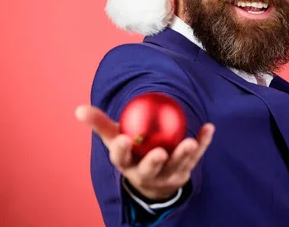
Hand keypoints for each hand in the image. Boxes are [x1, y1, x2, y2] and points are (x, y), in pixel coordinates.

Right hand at [75, 105, 213, 199]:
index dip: (122, 151)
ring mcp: (168, 176)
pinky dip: (203, 142)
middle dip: (154, 163)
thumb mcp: (115, 138)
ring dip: (184, 154)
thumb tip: (79, 109)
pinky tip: (209, 127)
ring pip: (177, 165)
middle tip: (160, 152)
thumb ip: (100, 124)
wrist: (153, 179)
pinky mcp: (185, 172)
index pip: (121, 159)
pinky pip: (197, 156)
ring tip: (190, 141)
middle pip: (150, 169)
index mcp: (127, 165)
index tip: (123, 139)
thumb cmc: (132, 151)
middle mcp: (146, 174)